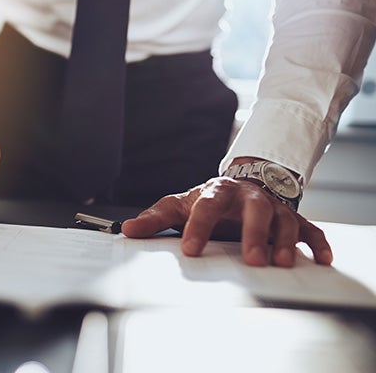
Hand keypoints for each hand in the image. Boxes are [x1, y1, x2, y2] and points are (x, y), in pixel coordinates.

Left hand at [121, 177, 332, 267]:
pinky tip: (321, 258)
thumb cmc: (208, 200)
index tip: (191, 250)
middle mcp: (248, 198)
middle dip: (252, 234)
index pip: (206, 207)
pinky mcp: (293, 219)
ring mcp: (273, 207)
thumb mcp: (180, 205)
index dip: (198, 227)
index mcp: (217, 193)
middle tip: (251, 260)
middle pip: (253, 210)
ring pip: (284, 220)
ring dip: (284, 241)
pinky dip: (317, 243)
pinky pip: (309, 229)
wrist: (243, 183)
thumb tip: (126, 230)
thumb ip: (155, 219)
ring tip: (280, 263)